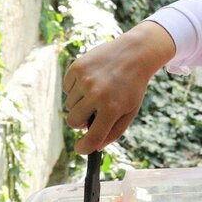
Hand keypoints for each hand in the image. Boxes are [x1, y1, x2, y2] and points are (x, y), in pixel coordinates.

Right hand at [62, 21, 174, 152]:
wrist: (135, 52)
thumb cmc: (133, 86)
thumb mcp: (130, 111)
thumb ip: (113, 132)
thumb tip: (94, 147)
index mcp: (112, 108)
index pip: (92, 138)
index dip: (83, 148)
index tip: (80, 148)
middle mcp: (96, 94)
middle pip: (73, 121)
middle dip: (80, 122)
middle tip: (91, 113)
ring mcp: (85, 79)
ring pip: (69, 105)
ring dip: (80, 103)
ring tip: (96, 91)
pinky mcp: (77, 67)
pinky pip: (67, 88)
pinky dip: (75, 88)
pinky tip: (90, 80)